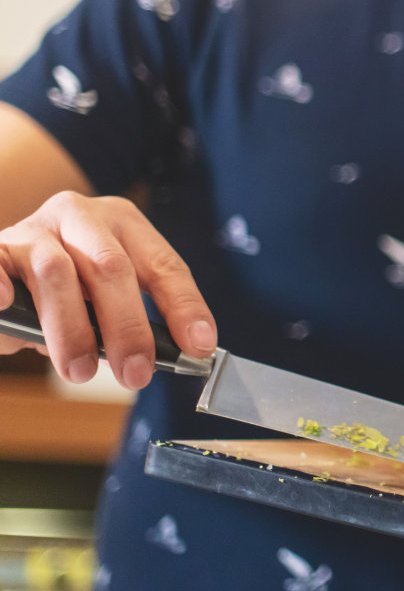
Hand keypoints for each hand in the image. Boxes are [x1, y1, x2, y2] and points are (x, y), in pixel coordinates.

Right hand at [0, 192, 214, 388]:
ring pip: (55, 272)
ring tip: (80, 371)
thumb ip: (132, 316)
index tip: (198, 346)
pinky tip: (7, 307)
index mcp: (124, 222)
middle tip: (135, 374)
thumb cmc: (70, 282)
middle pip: (111, 267)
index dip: (184, 306)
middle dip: (127, 326)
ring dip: (71, 328)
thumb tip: (168, 355)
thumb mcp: (107, 291)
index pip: (164, 264)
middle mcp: (81, 216)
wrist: (9, 255)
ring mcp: (33, 229)